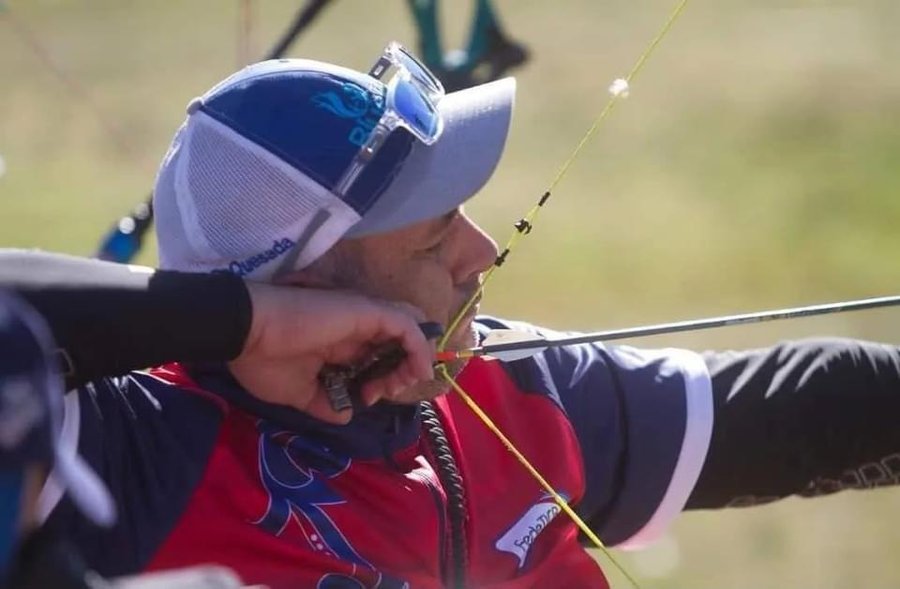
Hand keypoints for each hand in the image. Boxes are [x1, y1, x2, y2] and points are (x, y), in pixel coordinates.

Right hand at [229, 283, 434, 423]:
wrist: (245, 334)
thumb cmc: (264, 361)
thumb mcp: (297, 393)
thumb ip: (324, 404)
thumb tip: (345, 416)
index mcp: (338, 343)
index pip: (375, 356)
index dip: (381, 380)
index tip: (367, 398)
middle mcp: (354, 327)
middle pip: (396, 344)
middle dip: (402, 369)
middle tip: (389, 391)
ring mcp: (361, 317)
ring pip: (407, 331)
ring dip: (414, 359)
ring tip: (407, 381)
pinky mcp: (365, 311)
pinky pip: (405, 326)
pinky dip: (419, 347)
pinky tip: (417, 370)